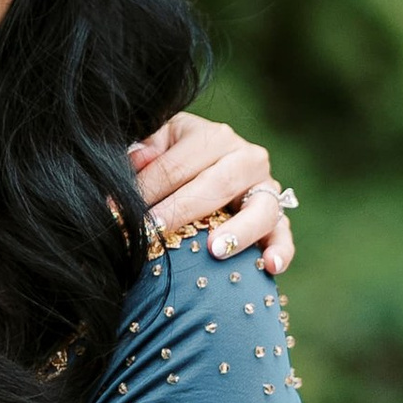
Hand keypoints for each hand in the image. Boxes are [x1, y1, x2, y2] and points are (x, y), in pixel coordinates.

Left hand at [129, 110, 295, 279]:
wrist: (200, 176)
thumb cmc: (168, 162)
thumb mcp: (154, 146)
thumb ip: (143, 149)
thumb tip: (138, 158)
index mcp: (213, 136)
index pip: (177, 165)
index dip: (145, 188)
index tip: (118, 212)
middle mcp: (246, 157)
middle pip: (215, 184)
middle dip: (180, 210)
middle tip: (152, 232)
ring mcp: (266, 189)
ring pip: (259, 209)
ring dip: (239, 231)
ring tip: (215, 250)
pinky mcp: (278, 217)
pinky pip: (284, 234)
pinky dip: (281, 250)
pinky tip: (271, 266)